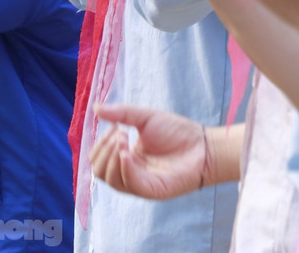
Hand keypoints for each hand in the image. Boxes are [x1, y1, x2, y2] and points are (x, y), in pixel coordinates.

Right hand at [88, 103, 211, 199]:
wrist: (203, 145)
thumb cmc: (177, 132)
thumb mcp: (145, 117)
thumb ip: (121, 113)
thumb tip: (96, 108)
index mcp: (126, 158)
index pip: (98, 159)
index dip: (100, 144)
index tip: (115, 127)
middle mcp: (130, 172)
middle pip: (99, 171)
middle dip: (103, 149)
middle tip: (120, 134)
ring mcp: (139, 183)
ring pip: (110, 179)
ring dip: (112, 157)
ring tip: (124, 139)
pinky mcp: (151, 190)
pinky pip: (129, 184)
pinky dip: (124, 168)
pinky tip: (127, 153)